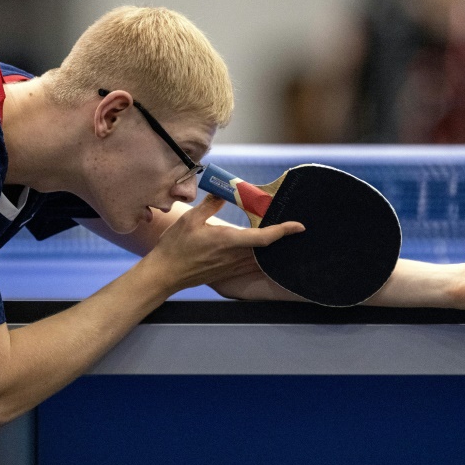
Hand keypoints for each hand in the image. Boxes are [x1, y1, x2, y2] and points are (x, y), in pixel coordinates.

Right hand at [143, 195, 304, 293]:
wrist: (165, 274)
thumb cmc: (175, 246)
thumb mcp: (190, 219)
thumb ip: (210, 205)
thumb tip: (224, 191)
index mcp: (228, 241)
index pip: (264, 237)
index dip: (284, 231)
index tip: (298, 226)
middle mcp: (234, 256)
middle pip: (267, 249)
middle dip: (283, 239)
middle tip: (294, 227)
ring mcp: (232, 266)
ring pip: (260, 258)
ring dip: (273, 250)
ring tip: (283, 236)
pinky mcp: (227, 272)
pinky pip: (250, 264)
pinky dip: (260, 257)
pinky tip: (262, 250)